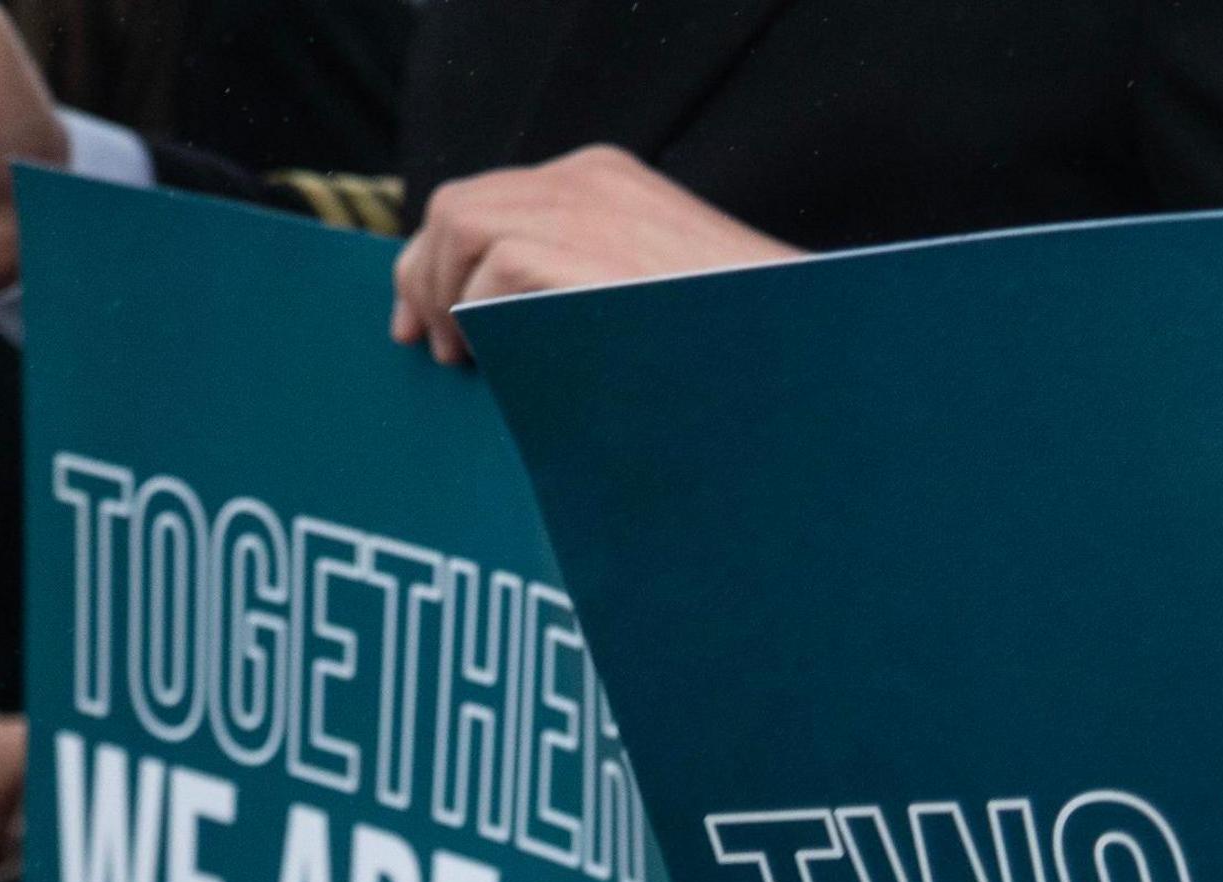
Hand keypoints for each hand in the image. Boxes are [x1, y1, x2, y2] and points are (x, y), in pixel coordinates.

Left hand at [391, 145, 797, 364]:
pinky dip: (480, 319)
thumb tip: (497, 310)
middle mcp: (587, 180)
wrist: (795, 355)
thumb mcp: (649, 289)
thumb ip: (581, 277)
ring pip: (458, 229)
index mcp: (606, 181)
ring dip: (447, 298)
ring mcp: (583, 208)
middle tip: (434, 347)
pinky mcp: (576, 250)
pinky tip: (499, 361)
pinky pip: (488, 273)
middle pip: (457, 207)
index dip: (443, 259)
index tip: (430, 322)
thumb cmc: (732, 345)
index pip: (490, 199)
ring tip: (465, 358)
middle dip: (427, 276)